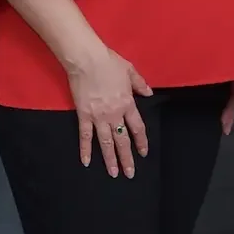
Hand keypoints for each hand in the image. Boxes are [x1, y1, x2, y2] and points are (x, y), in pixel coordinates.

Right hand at [67, 44, 151, 176]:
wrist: (87, 59)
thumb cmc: (109, 62)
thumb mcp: (130, 70)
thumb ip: (140, 84)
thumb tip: (149, 94)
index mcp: (127, 104)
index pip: (137, 128)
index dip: (141, 142)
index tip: (144, 153)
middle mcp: (115, 114)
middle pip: (122, 140)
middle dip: (127, 158)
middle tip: (130, 174)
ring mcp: (98, 117)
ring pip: (106, 142)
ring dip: (110, 159)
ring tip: (113, 173)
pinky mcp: (83, 115)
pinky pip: (85, 136)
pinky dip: (85, 149)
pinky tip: (87, 162)